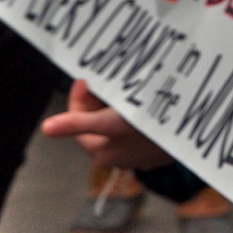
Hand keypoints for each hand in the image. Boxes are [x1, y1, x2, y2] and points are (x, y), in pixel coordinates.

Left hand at [42, 79, 172, 171]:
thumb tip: (46, 128)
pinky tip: (146, 103)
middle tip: (107, 79)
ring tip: (126, 87)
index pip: (77, 119)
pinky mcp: (155, 150)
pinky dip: (137, 116)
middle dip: (100, 99)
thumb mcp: (109, 121)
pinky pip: (138, 129)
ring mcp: (136, 154)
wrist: (187, 137)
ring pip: (118, 125)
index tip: (86, 76)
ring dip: (118, 107)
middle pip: (97, 121)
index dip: (80, 96)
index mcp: (99, 151)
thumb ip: (77, 123)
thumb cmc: (146, 130)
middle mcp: (115, 157)